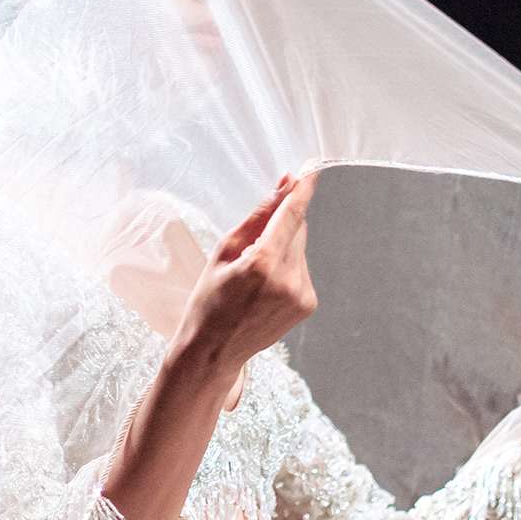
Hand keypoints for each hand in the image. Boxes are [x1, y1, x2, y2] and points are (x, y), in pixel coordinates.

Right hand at [177, 168, 318, 371]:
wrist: (213, 351)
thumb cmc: (209, 299)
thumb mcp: (223, 252)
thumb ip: (257, 217)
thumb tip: (283, 187)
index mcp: (262, 264)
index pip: (291, 216)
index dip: (301, 190)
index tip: (312, 169)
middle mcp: (289, 280)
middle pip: (297, 229)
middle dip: (279, 225)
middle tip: (251, 244)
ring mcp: (302, 295)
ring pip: (300, 249)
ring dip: (282, 248)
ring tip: (253, 275)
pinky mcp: (308, 304)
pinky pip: (302, 268)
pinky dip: (286, 267)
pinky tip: (264, 287)